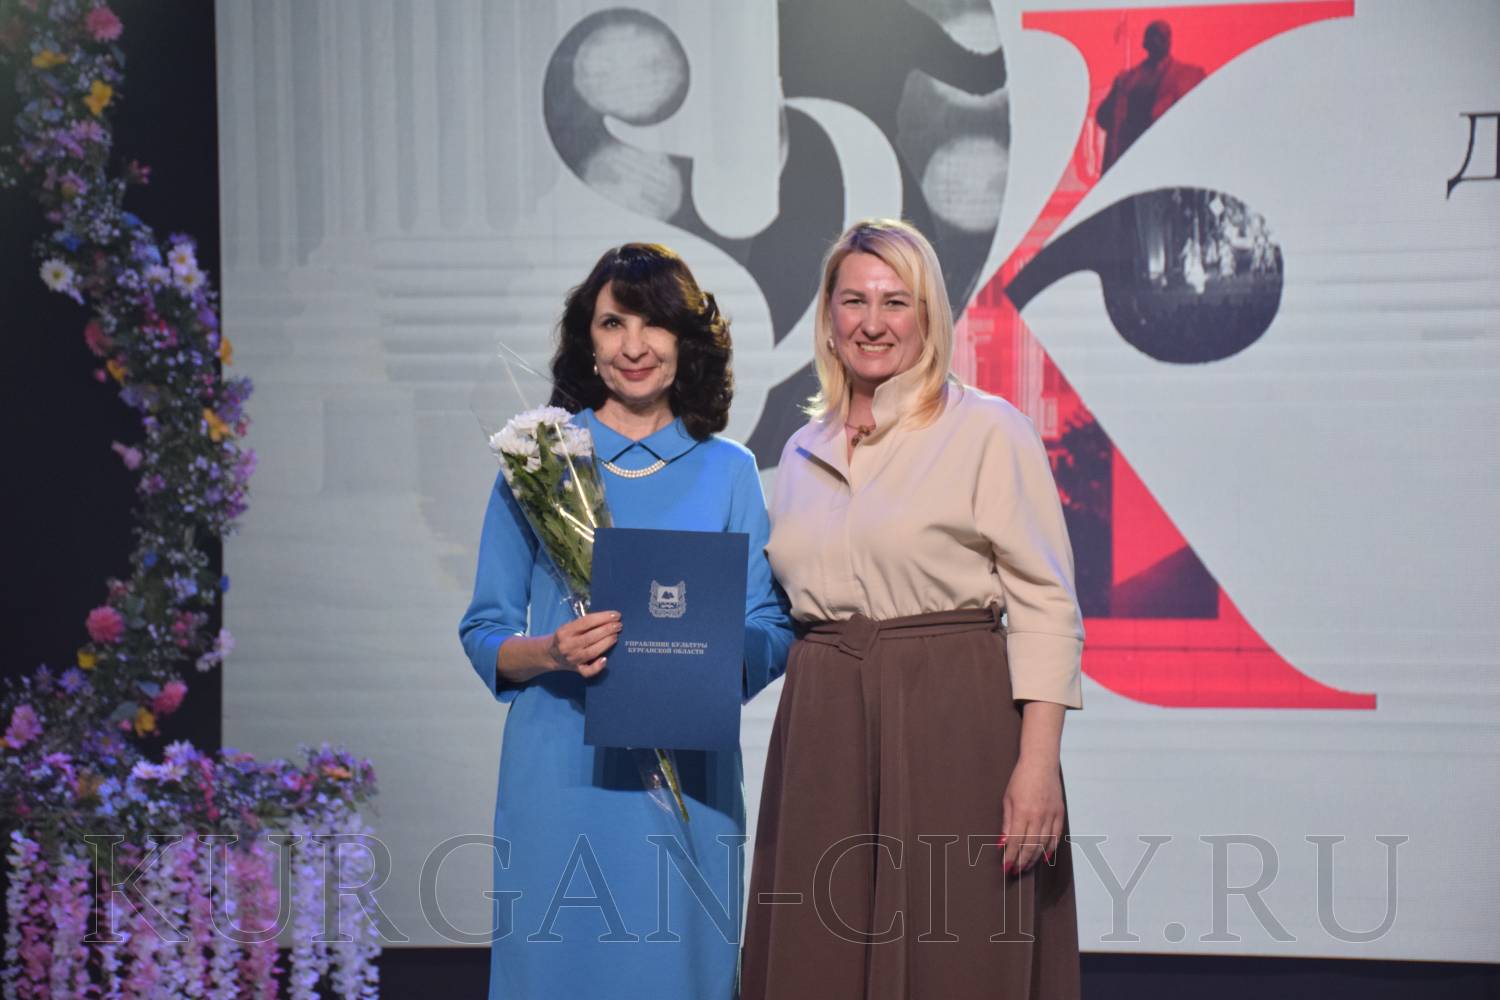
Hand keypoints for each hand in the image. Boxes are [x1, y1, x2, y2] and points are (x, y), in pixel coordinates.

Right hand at [544, 611, 620, 676]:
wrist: (551, 655)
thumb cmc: (565, 637)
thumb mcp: (568, 626)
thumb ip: (584, 623)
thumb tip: (608, 618)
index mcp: (564, 631)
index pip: (586, 622)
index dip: (603, 617)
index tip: (616, 615)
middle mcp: (567, 645)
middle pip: (591, 637)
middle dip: (607, 630)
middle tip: (619, 626)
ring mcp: (572, 659)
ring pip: (592, 652)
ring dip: (606, 643)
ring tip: (616, 636)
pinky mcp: (577, 669)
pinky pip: (588, 671)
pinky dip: (597, 667)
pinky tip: (605, 659)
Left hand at [1000, 756, 1064, 875]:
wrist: (1041, 763)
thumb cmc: (1021, 779)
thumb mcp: (1008, 799)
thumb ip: (1007, 823)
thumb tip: (1003, 843)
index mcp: (1023, 811)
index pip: (1016, 841)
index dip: (1011, 856)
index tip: (1006, 867)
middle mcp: (1038, 815)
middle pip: (1030, 846)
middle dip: (1021, 861)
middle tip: (1015, 871)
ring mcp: (1051, 815)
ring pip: (1043, 844)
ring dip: (1034, 858)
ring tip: (1026, 867)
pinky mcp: (1059, 813)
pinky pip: (1055, 836)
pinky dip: (1050, 849)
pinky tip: (1044, 857)